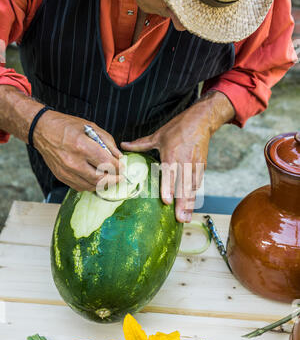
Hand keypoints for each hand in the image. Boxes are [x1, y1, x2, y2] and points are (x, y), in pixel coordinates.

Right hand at [34, 110, 123, 191]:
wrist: (42, 130)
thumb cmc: (66, 126)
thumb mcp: (91, 127)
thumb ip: (107, 142)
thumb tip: (119, 157)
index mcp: (82, 146)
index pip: (107, 163)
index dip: (118, 167)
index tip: (122, 168)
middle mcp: (73, 161)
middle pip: (100, 178)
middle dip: (114, 179)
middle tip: (120, 177)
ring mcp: (66, 171)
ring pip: (91, 186)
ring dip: (103, 184)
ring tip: (109, 178)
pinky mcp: (61, 176)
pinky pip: (80, 187)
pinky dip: (91, 185)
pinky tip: (95, 179)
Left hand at [121, 92, 234, 222]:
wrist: (201, 120)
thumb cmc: (178, 128)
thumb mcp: (158, 135)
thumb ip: (141, 144)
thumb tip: (123, 146)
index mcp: (171, 155)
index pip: (169, 174)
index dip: (169, 188)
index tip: (167, 201)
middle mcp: (183, 162)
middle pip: (183, 186)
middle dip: (182, 203)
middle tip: (180, 218)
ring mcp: (194, 165)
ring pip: (192, 188)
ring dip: (190, 204)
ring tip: (186, 218)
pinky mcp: (202, 167)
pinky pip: (197, 184)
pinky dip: (195, 196)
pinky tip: (192, 208)